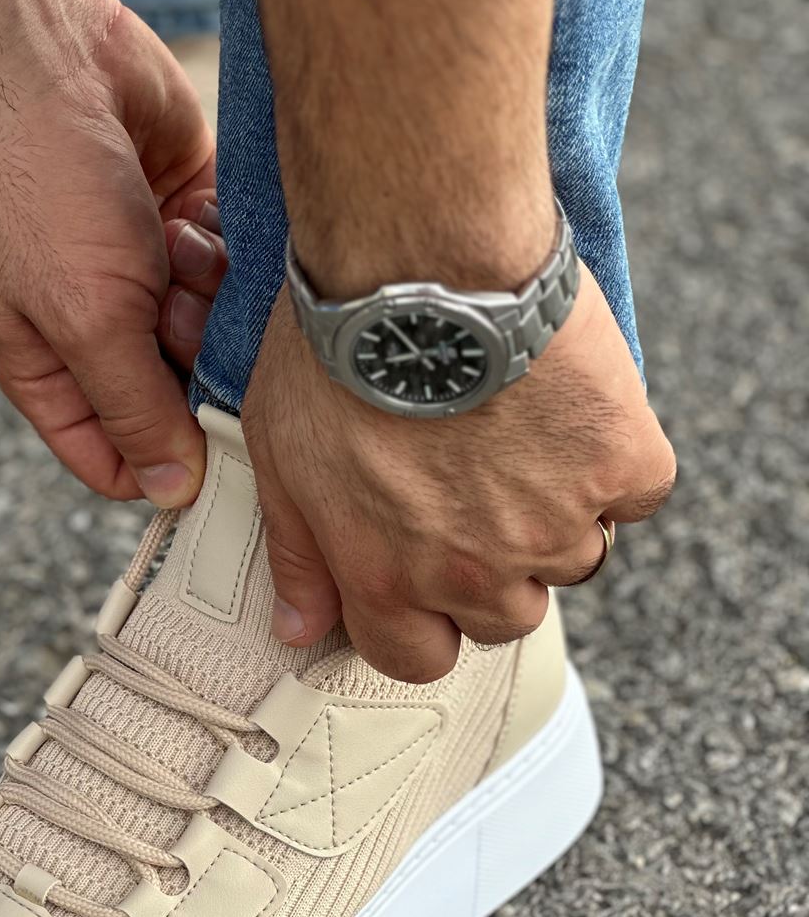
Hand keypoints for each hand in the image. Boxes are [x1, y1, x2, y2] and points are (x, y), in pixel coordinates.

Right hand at [0, 0, 225, 505]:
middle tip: (175, 315)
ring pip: (215, 335)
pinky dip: (219, 249)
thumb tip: (174, 495)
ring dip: (204, 298)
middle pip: (181, 399)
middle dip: (190, 365)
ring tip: (170, 250)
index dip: (162, 470)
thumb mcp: (87, 319)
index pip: (114, 459)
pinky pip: (232, 274)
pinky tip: (190, 215)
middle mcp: (100, 331)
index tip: (215, 465)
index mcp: (50, 368)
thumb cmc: (43, 189)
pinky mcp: (189, 227)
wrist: (54, 58)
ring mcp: (146, 279)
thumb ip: (135, 412)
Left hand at [242, 267, 676, 681]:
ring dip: (556, 514)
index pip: (419, 657)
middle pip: (505, 617)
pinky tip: (574, 408)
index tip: (424, 571)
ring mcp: (555, 524)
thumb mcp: (279, 456)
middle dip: (492, 569)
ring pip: (575, 559)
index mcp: (388, 580)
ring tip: (519, 435)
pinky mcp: (620, 464)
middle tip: (474, 487)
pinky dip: (617, 460)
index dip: (423, 620)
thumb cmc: (333, 350)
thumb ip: (297, 553)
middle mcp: (474, 573)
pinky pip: (636, 493)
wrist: (421, 259)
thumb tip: (299, 630)